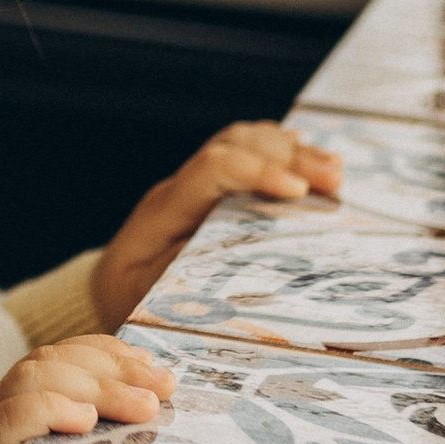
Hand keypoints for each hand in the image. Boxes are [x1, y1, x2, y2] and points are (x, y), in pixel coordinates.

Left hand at [90, 120, 343, 329]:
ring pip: (242, 143)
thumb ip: (186, 277)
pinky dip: (280, 154)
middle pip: (235, 145)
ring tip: (334, 170)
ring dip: (291, 150)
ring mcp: (194, 186)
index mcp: (165, 210)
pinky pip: (245, 156)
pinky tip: (310, 158)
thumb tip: (235, 264)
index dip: (258, 171)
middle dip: (289, 156)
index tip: (299, 193)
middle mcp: (180, 188)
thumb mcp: (150, 297)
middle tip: (335, 180)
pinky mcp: (209, 194)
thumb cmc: (130, 300)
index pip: (212, 168)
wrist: (108, 290)